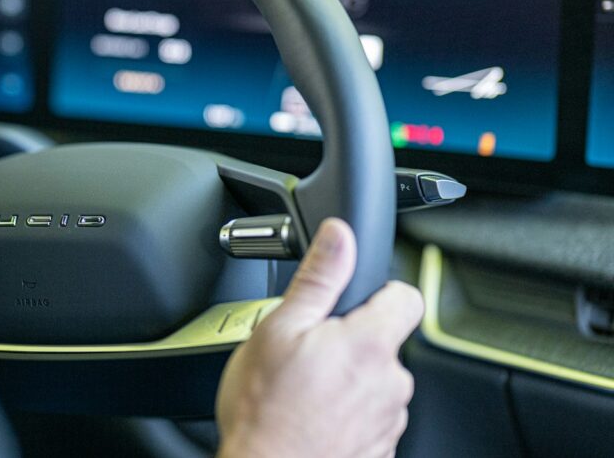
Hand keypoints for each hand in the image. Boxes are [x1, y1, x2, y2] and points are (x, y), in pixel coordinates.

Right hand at [215, 219, 423, 457]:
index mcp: (369, 345)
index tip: (354, 299)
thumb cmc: (264, 411)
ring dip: (348, 381)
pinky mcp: (379, 451)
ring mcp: (388, 422)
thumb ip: (317, 278)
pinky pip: (368, 419)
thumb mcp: (278, 329)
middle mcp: (391, 385)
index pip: (406, 296)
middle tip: (307, 352)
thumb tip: (339, 235)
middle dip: (351, 341)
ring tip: (303, 390)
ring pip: (376, 383)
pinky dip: (346, 416)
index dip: (380, 290)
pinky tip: (311, 418)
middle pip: (384, 343)